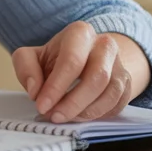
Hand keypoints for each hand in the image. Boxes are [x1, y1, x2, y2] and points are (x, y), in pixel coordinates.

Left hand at [11, 22, 143, 123]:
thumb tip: (35, 90)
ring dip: (86, 112)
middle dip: (73, 103)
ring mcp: (119, 64)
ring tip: (65, 117)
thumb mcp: (31, 57)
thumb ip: (25, 67)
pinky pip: (118, 104)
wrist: (82, 59)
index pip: (72, 61)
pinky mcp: (126, 83)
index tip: (42, 106)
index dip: (56, 87)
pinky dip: (98, 115)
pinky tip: (80, 116)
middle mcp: (104, 45)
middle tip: (54, 116)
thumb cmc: (54, 59)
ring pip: (111, 93)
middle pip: (97, 77)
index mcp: (79, 33)